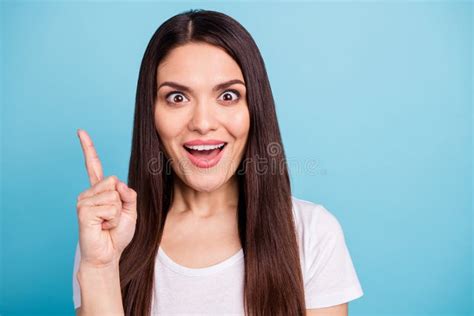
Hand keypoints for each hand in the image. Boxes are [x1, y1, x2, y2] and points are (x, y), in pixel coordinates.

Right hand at [76, 129, 136, 267]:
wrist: (108, 254)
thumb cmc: (118, 234)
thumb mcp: (131, 211)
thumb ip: (129, 194)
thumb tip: (118, 182)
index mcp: (100, 190)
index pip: (94, 165)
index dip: (88, 148)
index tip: (80, 131)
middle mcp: (89, 193)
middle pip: (114, 182)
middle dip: (121, 202)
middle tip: (113, 218)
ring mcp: (84, 201)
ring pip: (113, 195)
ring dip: (116, 213)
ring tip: (107, 224)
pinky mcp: (83, 211)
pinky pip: (109, 207)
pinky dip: (112, 219)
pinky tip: (102, 227)